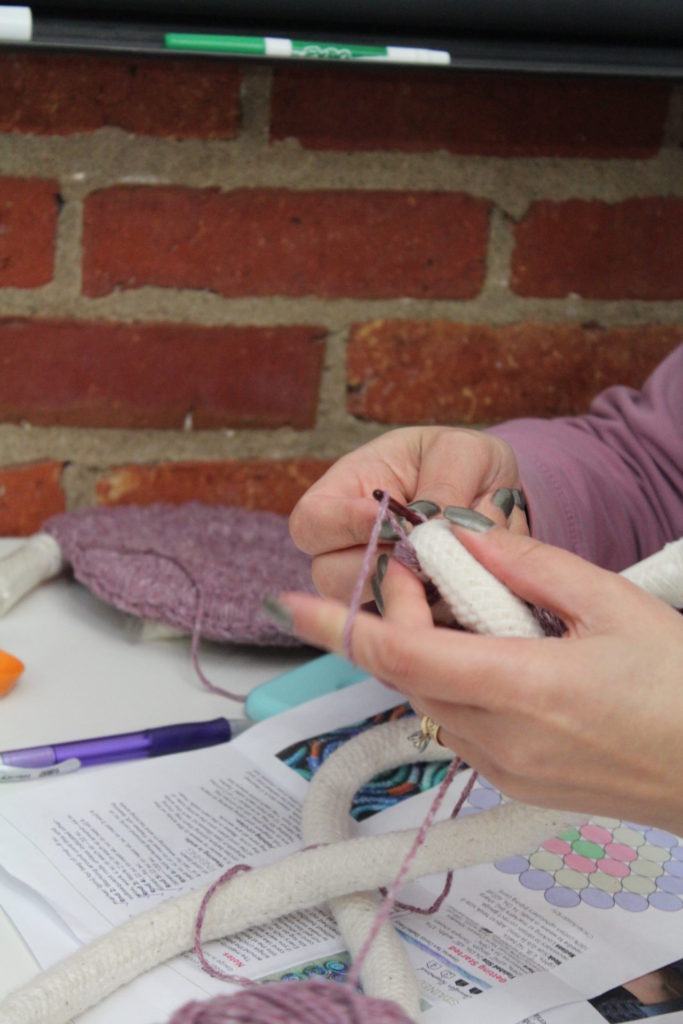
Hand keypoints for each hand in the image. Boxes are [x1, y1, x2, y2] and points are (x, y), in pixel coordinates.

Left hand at [272, 525, 682, 834]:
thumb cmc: (679, 686)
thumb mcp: (610, 602)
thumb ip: (526, 565)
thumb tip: (456, 542)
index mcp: (525, 688)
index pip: (405, 655)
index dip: (343, 625)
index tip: (292, 602)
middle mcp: (502, 739)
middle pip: (408, 673)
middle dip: (392, 619)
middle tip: (413, 573)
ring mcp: (504, 769)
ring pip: (428, 698)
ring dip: (423, 651)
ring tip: (464, 608)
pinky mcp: (511, 784)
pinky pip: (455, 723)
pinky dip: (450, 681)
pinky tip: (490, 655)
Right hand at [289, 426, 527, 602]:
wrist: (491, 493)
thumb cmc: (465, 463)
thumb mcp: (461, 454)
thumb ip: (445, 486)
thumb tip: (430, 530)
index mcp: (346, 491)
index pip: (311, 520)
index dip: (342, 525)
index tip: (388, 519)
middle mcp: (347, 545)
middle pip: (328, 575)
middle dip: (380, 565)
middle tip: (427, 550)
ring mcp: (372, 583)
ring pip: (366, 606)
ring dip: (412, 589)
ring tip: (455, 562)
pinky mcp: (404, 612)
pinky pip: (407, 625)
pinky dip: (436, 610)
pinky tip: (464, 587)